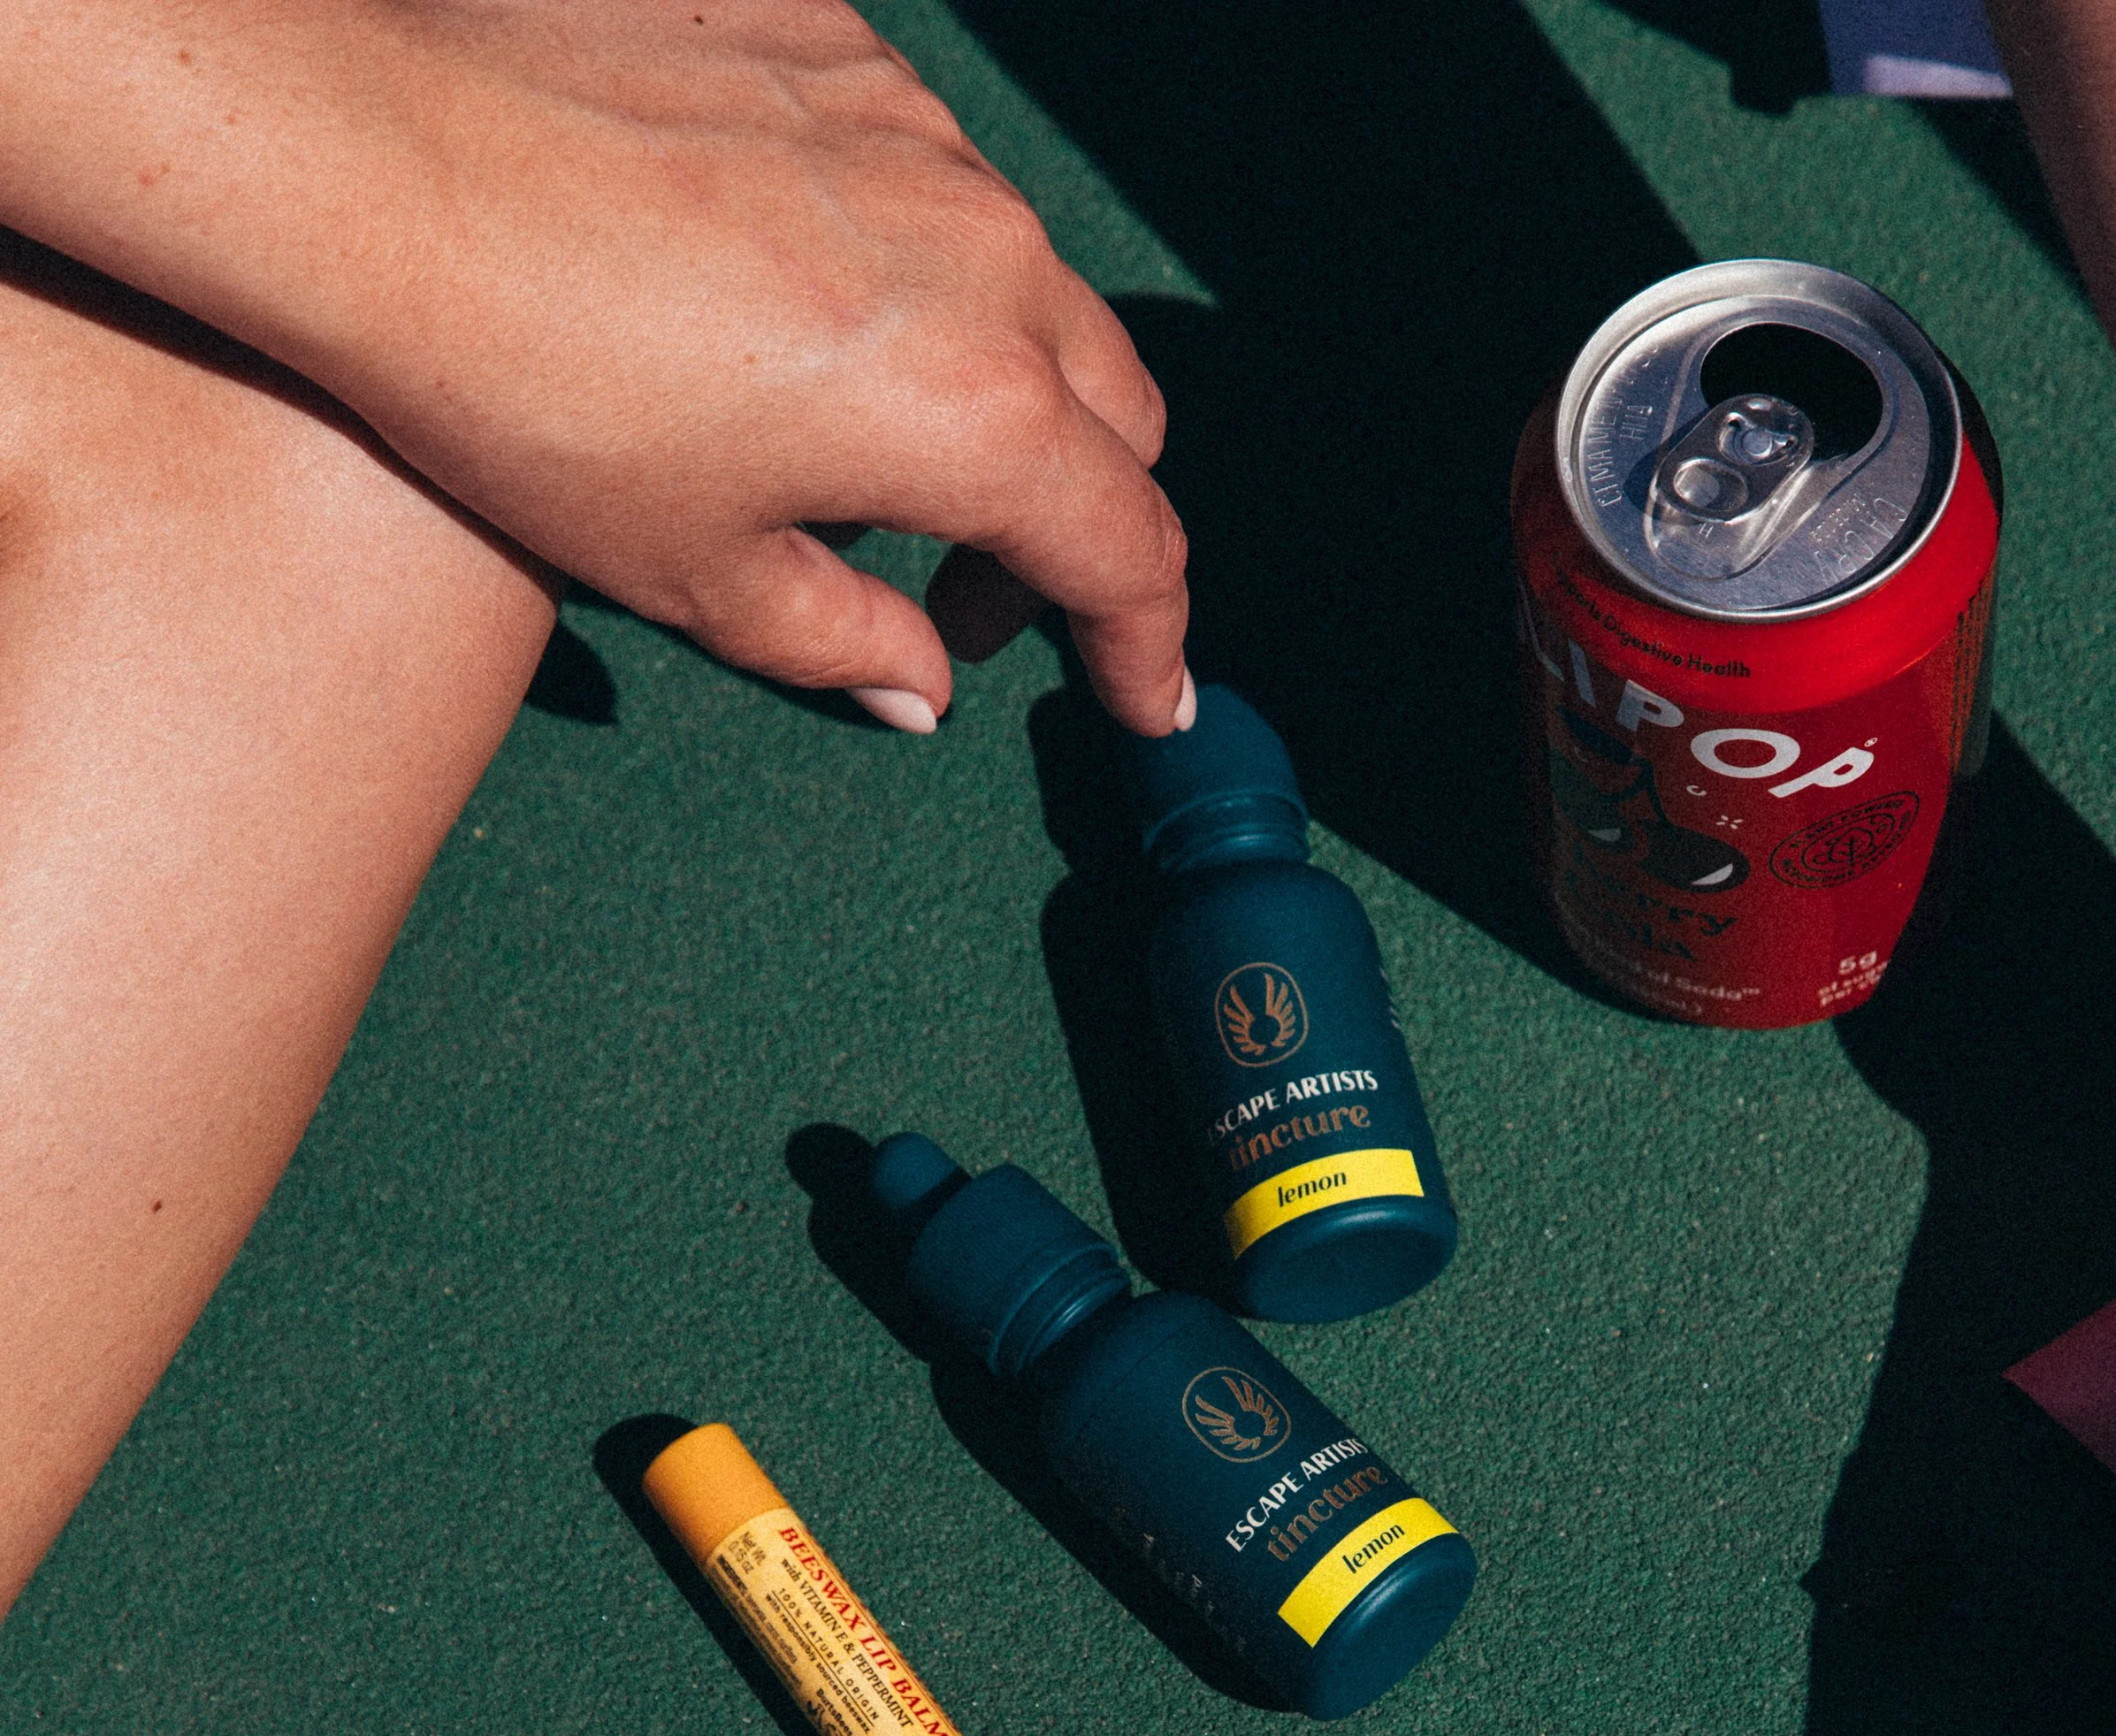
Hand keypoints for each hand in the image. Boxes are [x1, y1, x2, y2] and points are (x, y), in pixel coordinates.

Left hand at [0, 0, 1190, 732]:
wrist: (381, 172)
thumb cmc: (534, 399)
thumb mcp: (700, 580)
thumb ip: (849, 641)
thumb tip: (923, 685)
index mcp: (972, 412)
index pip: (1127, 550)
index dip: (1144, 644)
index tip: (1142, 701)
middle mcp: (984, 256)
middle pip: (1116, 417)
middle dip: (1078, 525)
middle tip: (974, 596)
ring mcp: (918, 135)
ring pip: (1036, 285)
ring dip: (1001, 388)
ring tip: (872, 452)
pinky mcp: (841, 48)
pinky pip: (934, 174)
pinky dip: (916, 265)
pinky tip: (803, 306)